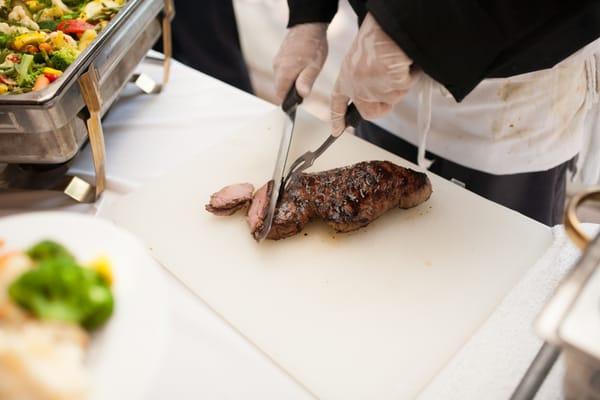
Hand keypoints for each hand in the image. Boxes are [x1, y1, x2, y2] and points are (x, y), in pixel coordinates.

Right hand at [273, 23, 327, 102]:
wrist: (308, 25)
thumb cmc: (313, 46)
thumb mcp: (314, 66)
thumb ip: (306, 81)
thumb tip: (301, 95)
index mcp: (284, 72)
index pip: (280, 95)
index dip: (288, 100)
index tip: (298, 99)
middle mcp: (277, 67)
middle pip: (280, 88)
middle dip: (291, 91)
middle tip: (305, 86)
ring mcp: (277, 61)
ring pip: (281, 79)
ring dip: (291, 81)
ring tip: (305, 74)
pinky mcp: (280, 57)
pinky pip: (282, 71)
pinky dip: (290, 73)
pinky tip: (301, 67)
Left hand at [331, 13, 413, 135]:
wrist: (387, 30)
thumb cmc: (375, 38)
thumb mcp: (361, 58)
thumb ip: (363, 75)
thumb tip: (379, 88)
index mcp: (346, 77)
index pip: (338, 102)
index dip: (337, 118)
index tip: (337, 131)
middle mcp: (356, 89)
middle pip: (371, 112)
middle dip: (383, 105)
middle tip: (391, 84)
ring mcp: (373, 92)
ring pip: (393, 98)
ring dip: (400, 84)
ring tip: (396, 63)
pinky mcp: (390, 90)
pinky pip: (405, 87)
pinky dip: (410, 75)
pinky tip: (405, 62)